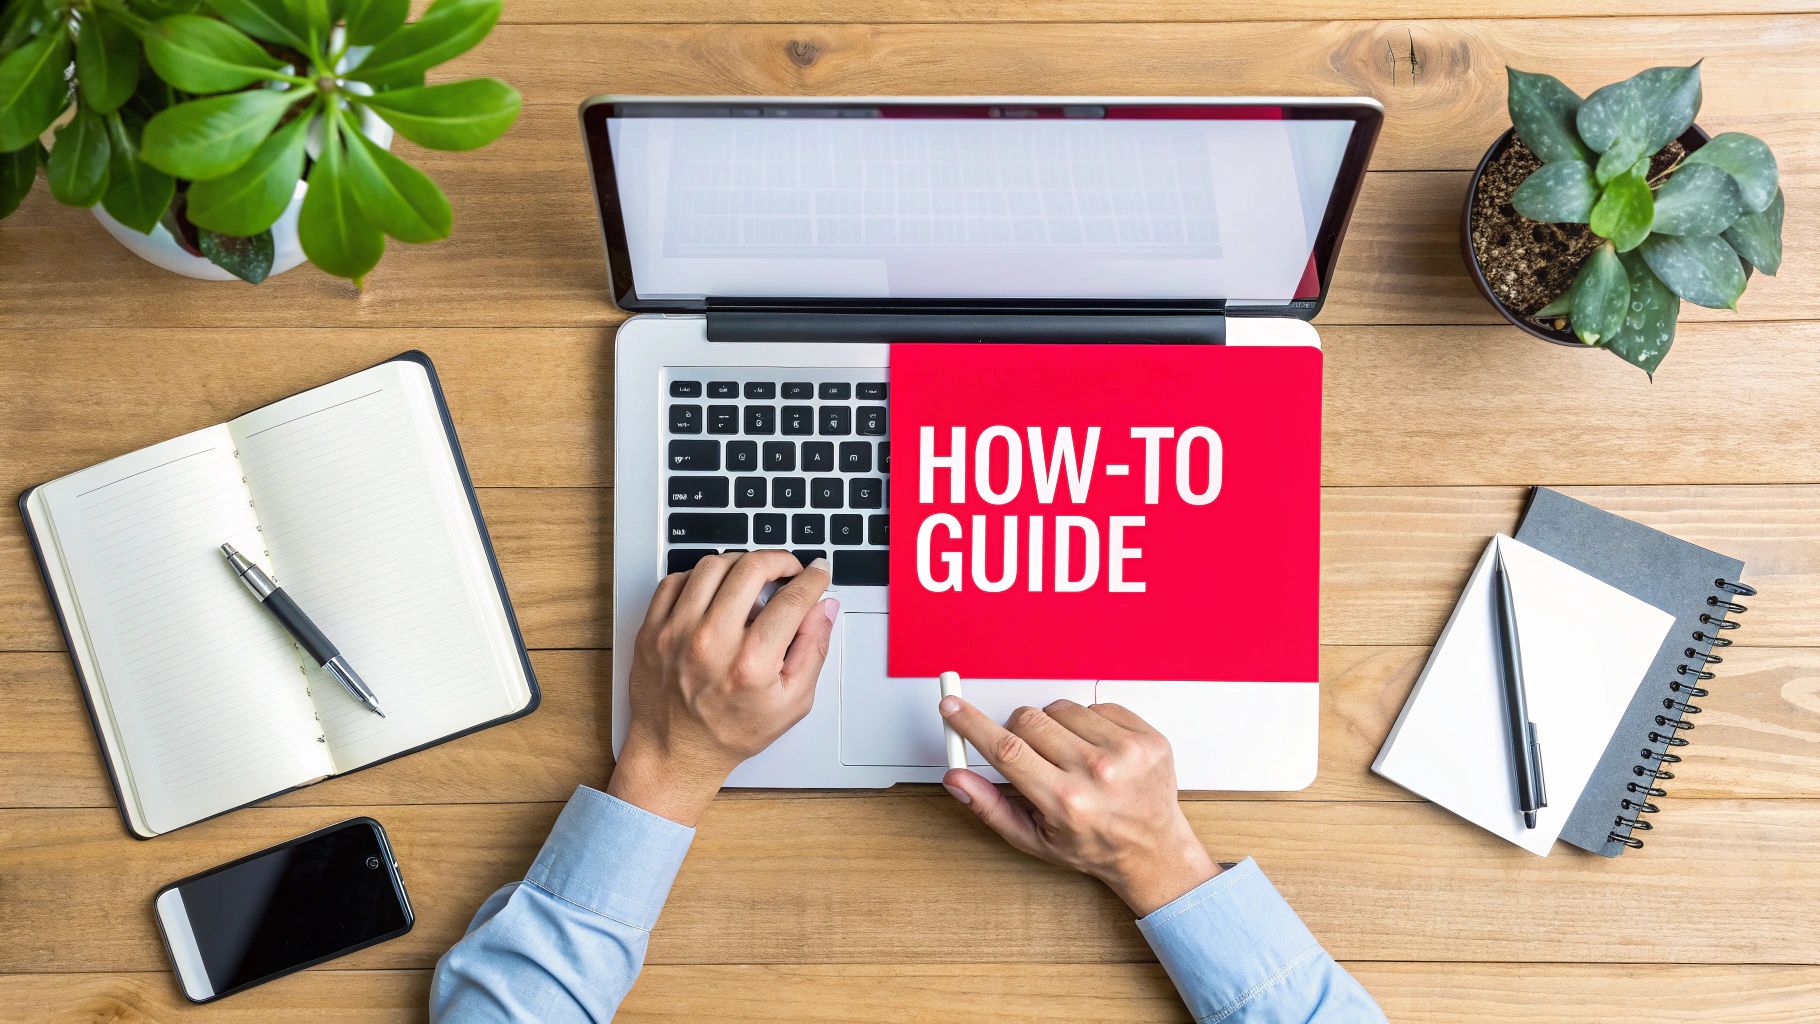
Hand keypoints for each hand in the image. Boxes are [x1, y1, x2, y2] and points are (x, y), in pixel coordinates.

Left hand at [609, 552, 836, 825]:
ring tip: (752, 576)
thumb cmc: (731, 732)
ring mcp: (674, 633)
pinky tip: (715, 590)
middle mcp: (710, 643)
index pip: (792, 600)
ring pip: (712, 565)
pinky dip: (700, 577)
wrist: (675, 753)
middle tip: (787, 568)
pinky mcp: (651, 630)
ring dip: (740, 563)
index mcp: (750, 665)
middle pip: (751, 568)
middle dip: (779, 559)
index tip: (818, 572)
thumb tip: (824, 608)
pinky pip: (675, 580)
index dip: (813, 579)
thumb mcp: (792, 703)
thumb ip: (814, 650)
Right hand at [939, 696, 1219, 915]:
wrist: (1153, 850)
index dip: (972, 724)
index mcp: (1066, 802)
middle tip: (1033, 757)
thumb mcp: (1034, 839)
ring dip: (1057, 728)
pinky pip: (1097, 705)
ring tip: (1071, 758)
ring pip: (1061, 708)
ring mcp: (1127, 753)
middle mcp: (1098, 774)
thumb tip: (956, 778)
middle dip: (1019, 732)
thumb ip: (990, 806)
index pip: (1006, 750)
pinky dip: (1089, 724)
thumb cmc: (1093, 845)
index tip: (952, 707)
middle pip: (1029, 721)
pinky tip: (1097, 751)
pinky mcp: (1146, 737)